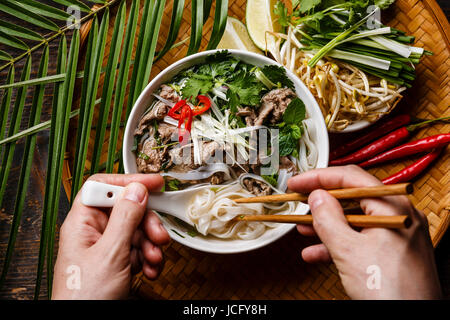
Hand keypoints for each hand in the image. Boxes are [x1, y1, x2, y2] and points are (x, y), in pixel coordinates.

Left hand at [52, 174, 169, 299]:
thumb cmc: (85, 297)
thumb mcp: (111, 254)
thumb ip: (125, 218)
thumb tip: (137, 189)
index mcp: (82, 223)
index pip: (103, 187)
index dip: (129, 182)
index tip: (154, 183)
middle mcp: (93, 233)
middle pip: (126, 210)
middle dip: (147, 224)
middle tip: (159, 236)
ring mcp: (105, 249)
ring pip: (135, 232)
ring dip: (150, 245)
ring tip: (154, 260)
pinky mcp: (116, 263)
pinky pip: (137, 250)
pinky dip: (148, 259)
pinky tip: (150, 270)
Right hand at [288, 165, 441, 299]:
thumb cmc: (392, 290)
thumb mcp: (349, 251)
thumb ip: (329, 220)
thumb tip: (317, 197)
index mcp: (393, 207)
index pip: (351, 178)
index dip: (319, 178)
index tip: (297, 183)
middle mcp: (397, 217)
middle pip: (351, 199)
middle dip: (321, 205)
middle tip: (298, 203)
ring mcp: (395, 236)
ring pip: (353, 222)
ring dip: (325, 226)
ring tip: (302, 229)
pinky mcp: (391, 254)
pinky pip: (359, 241)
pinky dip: (336, 245)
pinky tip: (315, 253)